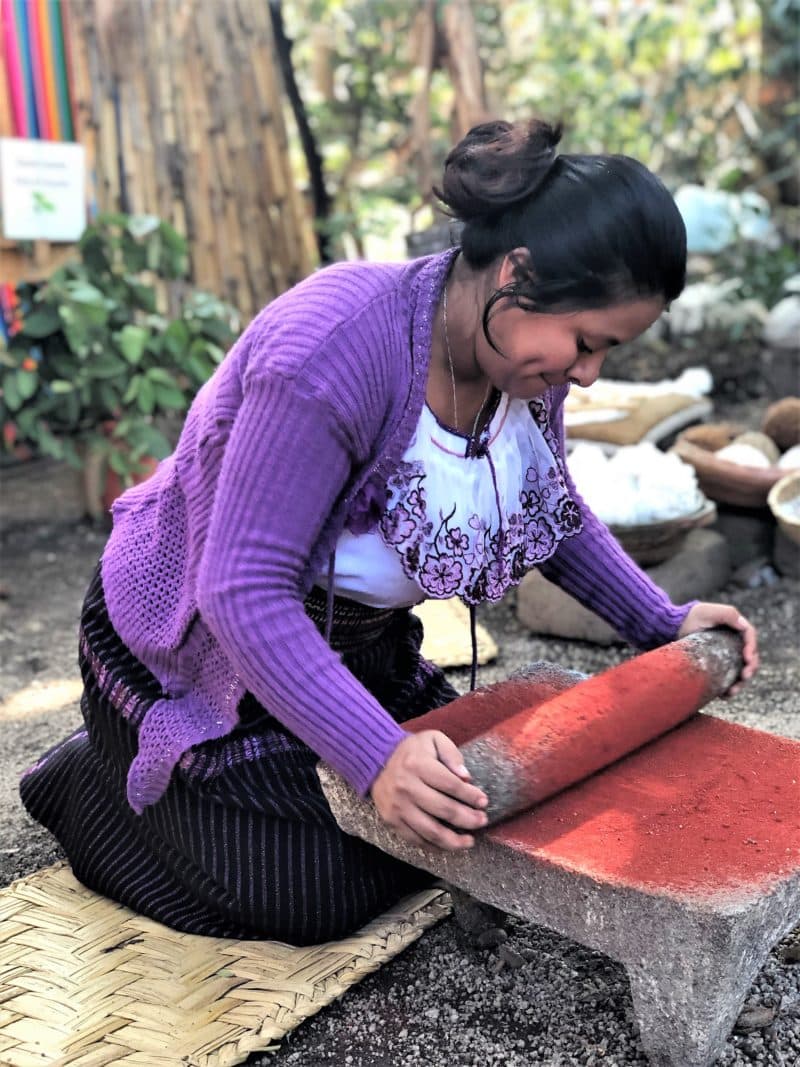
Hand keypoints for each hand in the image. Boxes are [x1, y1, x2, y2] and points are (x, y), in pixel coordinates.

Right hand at [369, 730, 488, 850]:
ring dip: (454, 840)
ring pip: (431, 831)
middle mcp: (406, 787)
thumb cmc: (412, 750)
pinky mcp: (391, 820)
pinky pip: (416, 839)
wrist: (377, 760)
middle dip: (468, 818)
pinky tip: (449, 845)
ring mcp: (398, 807)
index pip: (451, 785)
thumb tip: (466, 778)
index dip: (470, 796)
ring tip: (469, 841)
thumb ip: (451, 754)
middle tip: (482, 821)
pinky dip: (434, 846)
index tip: (484, 802)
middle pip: (444, 809)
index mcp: (418, 765)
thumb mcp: (433, 739)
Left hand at [678, 602, 758, 695]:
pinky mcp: (717, 666)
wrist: (673, 627)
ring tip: (732, 691)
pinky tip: (723, 695)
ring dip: (740, 683)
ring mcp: (726, 656)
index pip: (750, 638)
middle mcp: (734, 643)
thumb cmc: (691, 616)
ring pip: (739, 671)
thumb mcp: (709, 611)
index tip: (748, 658)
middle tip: (745, 676)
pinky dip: (727, 688)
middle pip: (749, 658)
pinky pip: (726, 679)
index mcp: (735, 629)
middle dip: (750, 668)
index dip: (752, 648)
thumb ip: (728, 614)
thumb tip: (744, 626)